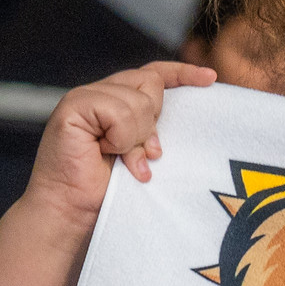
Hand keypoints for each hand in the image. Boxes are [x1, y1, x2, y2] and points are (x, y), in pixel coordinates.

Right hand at [0, 60, 214, 285]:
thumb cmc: (107, 190)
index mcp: (117, 100)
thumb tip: (185, 115)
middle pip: (150, 84)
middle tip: (144, 155)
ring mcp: (83, 97)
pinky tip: (106, 152)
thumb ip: (153, 129)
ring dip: (136, 139)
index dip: (182, 74)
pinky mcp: (72, 107)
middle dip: (154, 124)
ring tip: (122, 161)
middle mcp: (100, 93)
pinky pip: (117, 112)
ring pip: (137, 102)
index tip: (211, 78)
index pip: (153, 74)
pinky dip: (120, 138)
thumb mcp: (141, 154)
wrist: (73, 212)